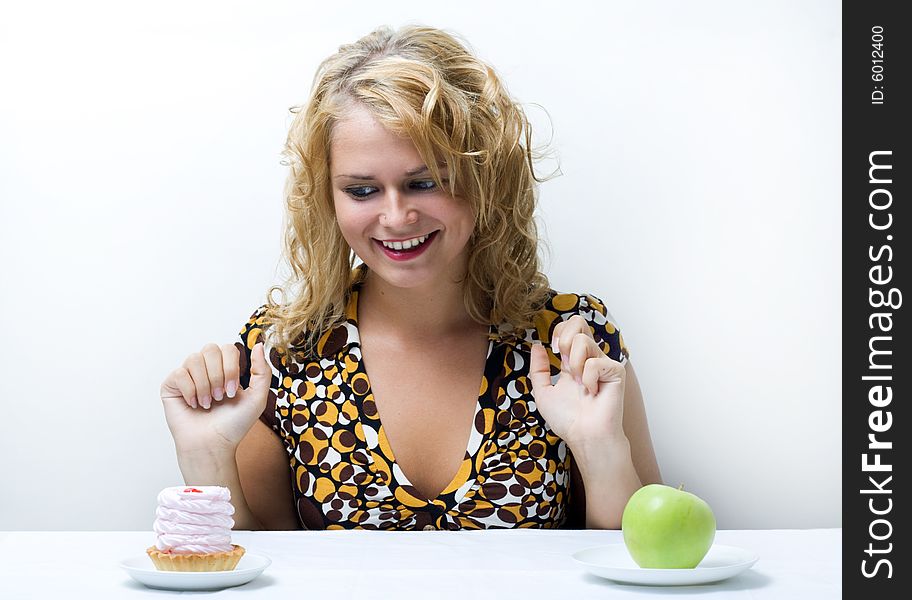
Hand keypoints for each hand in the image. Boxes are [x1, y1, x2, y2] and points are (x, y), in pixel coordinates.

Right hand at [160, 342, 270, 456]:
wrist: (213, 445)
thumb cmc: (234, 424)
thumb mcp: (257, 397)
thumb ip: (262, 371)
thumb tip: (259, 344)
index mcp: (224, 368)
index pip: (228, 348)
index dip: (231, 367)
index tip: (233, 392)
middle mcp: (205, 368)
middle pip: (210, 349)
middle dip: (218, 375)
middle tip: (220, 397)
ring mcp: (187, 376)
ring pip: (194, 359)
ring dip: (204, 384)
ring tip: (207, 403)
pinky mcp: (171, 386)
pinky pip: (179, 373)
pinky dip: (190, 391)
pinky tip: (194, 405)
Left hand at [528, 315, 626, 448]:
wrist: (583, 435)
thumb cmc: (568, 419)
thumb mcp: (543, 392)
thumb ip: (538, 369)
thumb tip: (537, 346)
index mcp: (574, 360)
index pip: (569, 327)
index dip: (559, 332)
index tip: (555, 352)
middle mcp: (590, 358)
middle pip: (579, 322)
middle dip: (565, 338)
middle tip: (564, 362)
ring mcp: (603, 363)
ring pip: (584, 341)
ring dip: (574, 365)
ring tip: (579, 384)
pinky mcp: (615, 371)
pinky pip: (595, 362)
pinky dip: (588, 379)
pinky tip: (592, 392)